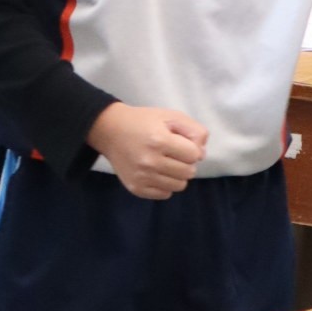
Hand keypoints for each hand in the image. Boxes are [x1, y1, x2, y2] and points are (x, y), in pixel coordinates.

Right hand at [88, 101, 207, 199]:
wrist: (110, 131)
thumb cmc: (144, 121)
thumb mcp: (171, 116)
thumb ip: (194, 131)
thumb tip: (202, 155)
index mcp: (160, 140)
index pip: (194, 155)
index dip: (192, 148)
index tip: (181, 143)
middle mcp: (150, 161)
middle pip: (189, 172)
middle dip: (186, 162)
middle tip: (173, 153)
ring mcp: (142, 177)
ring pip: (179, 186)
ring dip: (177, 175)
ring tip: (166, 163)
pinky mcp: (136, 188)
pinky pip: (165, 194)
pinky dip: (165, 184)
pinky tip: (156, 172)